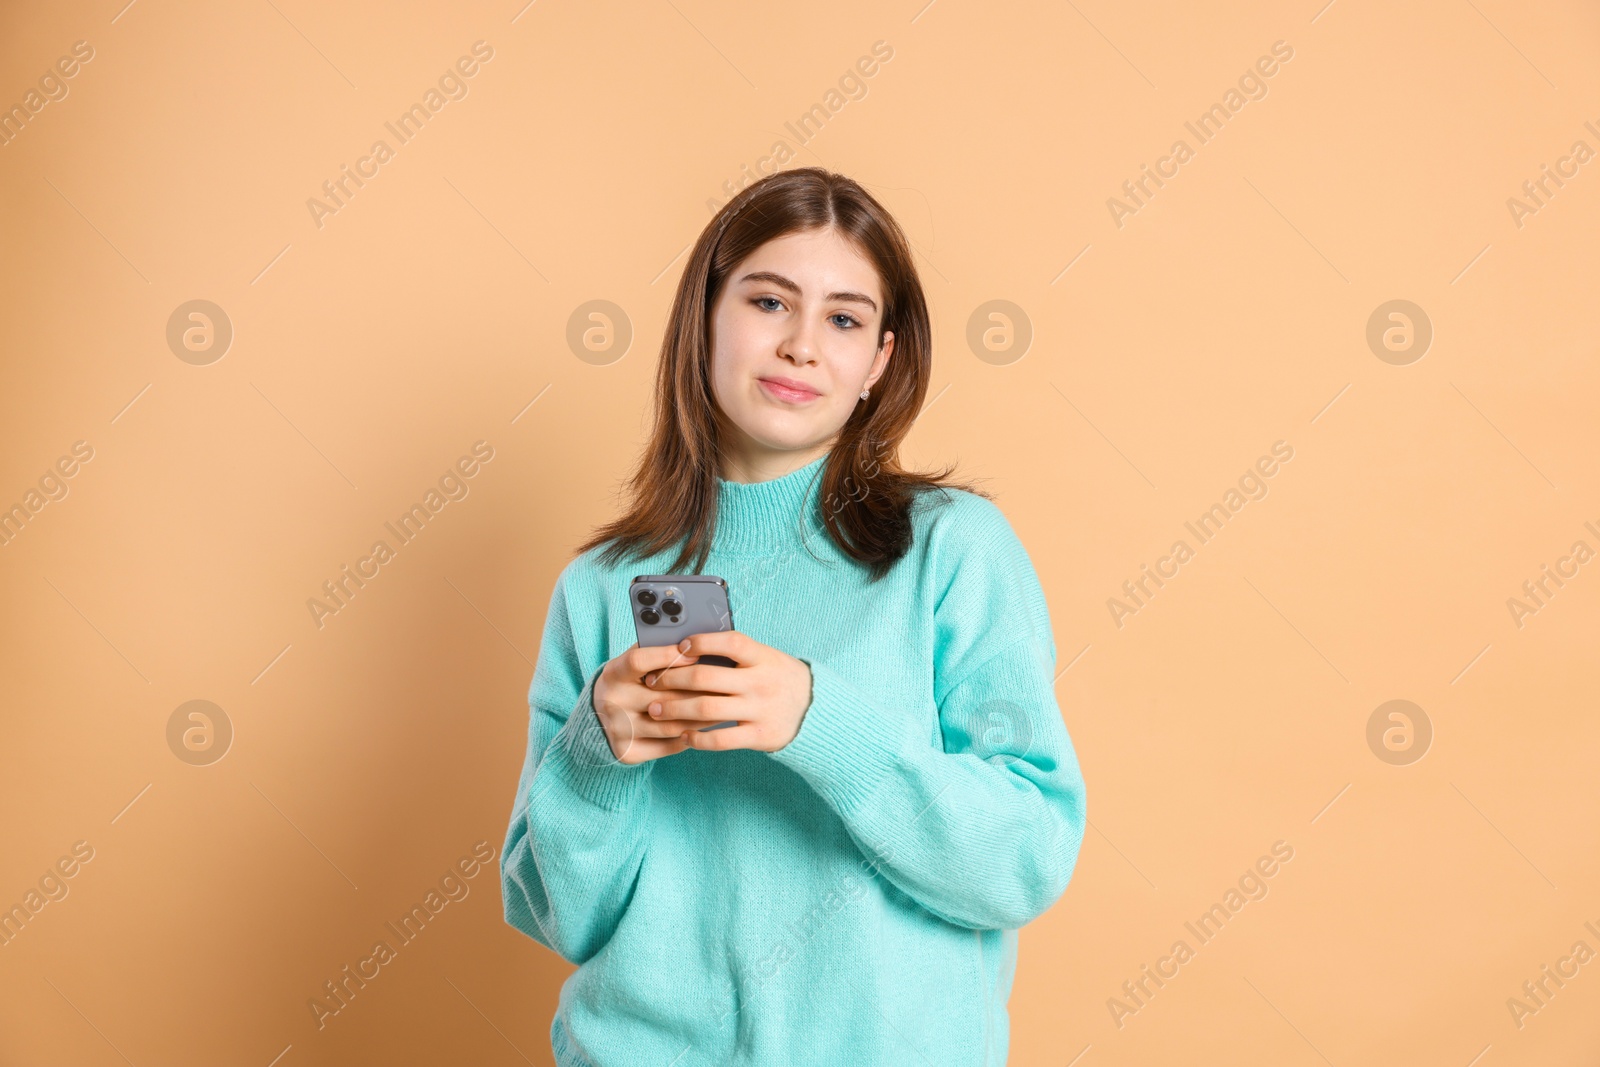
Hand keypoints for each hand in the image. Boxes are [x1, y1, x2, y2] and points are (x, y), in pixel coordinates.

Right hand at [591, 643, 715, 763]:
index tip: (695, 654)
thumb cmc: (632, 682)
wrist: (603, 716)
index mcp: (613, 674)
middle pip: (663, 697)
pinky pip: (669, 745)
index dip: (668, 656)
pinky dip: (692, 736)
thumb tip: (695, 643)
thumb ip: (658, 652)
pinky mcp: (628, 752)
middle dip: (698, 690)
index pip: (639, 661)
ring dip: (702, 717)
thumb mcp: (636, 664)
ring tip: (724, 707)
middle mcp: (612, 702)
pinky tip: (709, 727)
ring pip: (671, 724)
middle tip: (726, 684)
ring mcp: (619, 730)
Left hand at [641, 631, 812, 751]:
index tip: (679, 646)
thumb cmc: (781, 680)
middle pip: (707, 678)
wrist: (817, 712)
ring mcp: (760, 710)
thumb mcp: (768, 659)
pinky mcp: (759, 736)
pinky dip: (698, 738)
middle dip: (673, 679)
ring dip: (675, 710)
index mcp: (763, 658)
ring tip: (656, 710)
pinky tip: (684, 736)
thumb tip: (692, 647)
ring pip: (707, 709)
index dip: (702, 641)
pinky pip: (721, 739)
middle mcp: (761, 682)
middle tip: (653, 682)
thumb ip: (738, 654)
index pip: (730, 643)